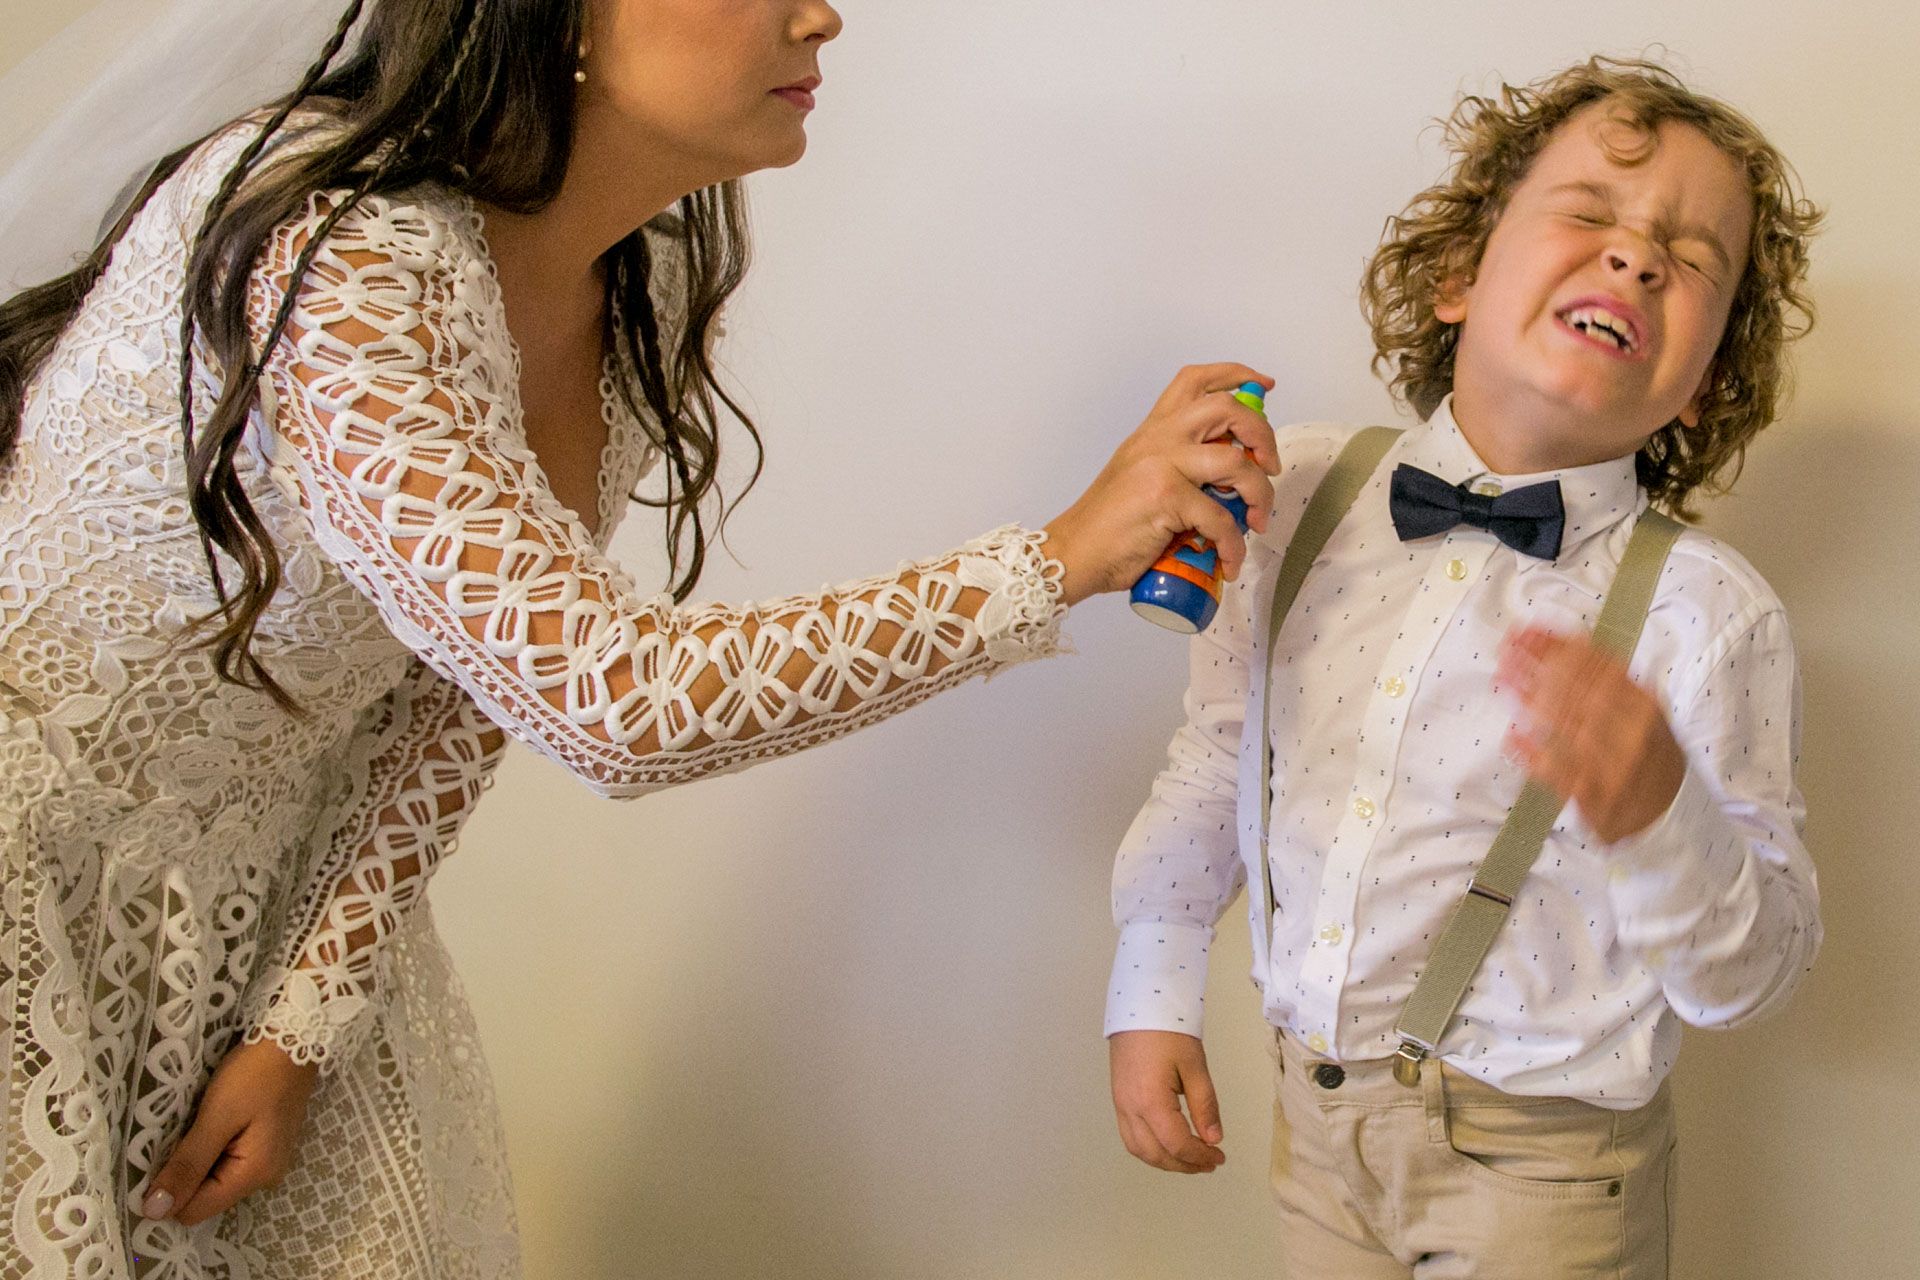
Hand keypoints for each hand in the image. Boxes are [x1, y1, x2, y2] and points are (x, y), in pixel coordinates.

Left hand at [138, 1036, 318, 1225]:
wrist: (295, 1040)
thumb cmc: (254, 1075)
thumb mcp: (215, 1117)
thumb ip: (186, 1166)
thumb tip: (154, 1212)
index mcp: (254, 1176)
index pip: (193, 1211)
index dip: (168, 1192)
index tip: (156, 1159)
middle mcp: (264, 1179)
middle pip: (205, 1197)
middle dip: (184, 1173)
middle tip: (180, 1134)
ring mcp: (268, 1164)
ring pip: (214, 1181)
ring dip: (197, 1159)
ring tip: (198, 1125)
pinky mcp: (266, 1149)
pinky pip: (227, 1164)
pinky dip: (211, 1150)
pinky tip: (214, 1123)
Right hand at [1043, 363, 1279, 605]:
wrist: (1073, 553)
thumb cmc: (1109, 526)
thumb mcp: (1141, 477)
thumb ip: (1177, 466)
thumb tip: (1229, 480)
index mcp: (1153, 430)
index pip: (1195, 381)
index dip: (1236, 375)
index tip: (1264, 385)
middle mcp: (1158, 438)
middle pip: (1226, 408)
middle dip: (1262, 434)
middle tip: (1270, 466)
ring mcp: (1162, 465)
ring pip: (1236, 462)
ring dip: (1260, 494)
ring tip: (1258, 520)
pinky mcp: (1165, 498)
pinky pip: (1221, 519)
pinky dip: (1233, 545)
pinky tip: (1229, 561)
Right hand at [1109, 1030, 1224, 1173]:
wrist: (1140, 1007)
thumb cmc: (1170, 1032)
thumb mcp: (1195, 1067)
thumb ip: (1205, 1106)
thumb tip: (1213, 1139)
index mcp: (1151, 1101)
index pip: (1176, 1144)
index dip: (1199, 1156)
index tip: (1219, 1157)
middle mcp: (1130, 1108)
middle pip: (1155, 1154)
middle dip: (1184, 1165)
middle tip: (1208, 1163)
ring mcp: (1120, 1104)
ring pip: (1138, 1149)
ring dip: (1165, 1161)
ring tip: (1190, 1159)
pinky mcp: (1118, 1098)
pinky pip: (1130, 1136)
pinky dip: (1149, 1148)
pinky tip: (1168, 1144)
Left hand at [1496, 624, 1687, 843]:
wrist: (1671, 810)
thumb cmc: (1650, 752)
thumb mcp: (1644, 710)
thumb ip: (1612, 680)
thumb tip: (1567, 643)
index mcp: (1645, 707)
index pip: (1600, 667)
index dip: (1560, 645)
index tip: (1529, 630)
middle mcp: (1633, 734)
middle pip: (1580, 691)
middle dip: (1539, 665)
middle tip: (1507, 646)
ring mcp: (1614, 767)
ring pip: (1568, 727)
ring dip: (1530, 699)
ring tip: (1502, 677)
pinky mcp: (1597, 799)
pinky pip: (1560, 773)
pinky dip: (1534, 754)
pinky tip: (1511, 736)